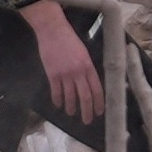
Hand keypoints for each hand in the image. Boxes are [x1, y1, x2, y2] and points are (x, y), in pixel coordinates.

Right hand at [27, 0, 102, 121]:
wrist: (52, 30)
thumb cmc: (69, 39)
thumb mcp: (84, 52)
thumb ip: (87, 67)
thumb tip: (90, 82)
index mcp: (89, 66)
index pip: (97, 89)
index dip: (99, 102)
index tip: (99, 112)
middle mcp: (78, 72)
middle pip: (85, 97)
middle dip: (87, 111)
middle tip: (87, 121)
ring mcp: (65, 74)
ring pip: (70, 96)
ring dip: (71, 107)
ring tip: (71, 114)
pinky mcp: (52, 74)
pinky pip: (56, 91)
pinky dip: (58, 100)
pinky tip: (58, 105)